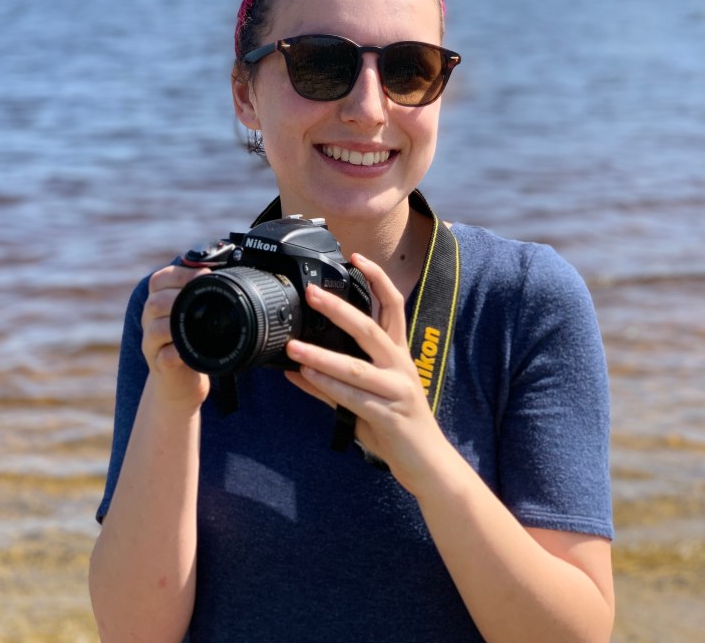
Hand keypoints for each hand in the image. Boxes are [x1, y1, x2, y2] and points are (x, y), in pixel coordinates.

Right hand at [142, 265, 210, 409]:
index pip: (158, 279)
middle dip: (178, 297)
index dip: (180, 274)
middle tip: (202, 297)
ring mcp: (151, 343)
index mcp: (157, 301)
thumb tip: (218, 268)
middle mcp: (149, 320)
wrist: (180, 380)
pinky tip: (187, 351)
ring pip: (156, 328)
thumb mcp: (192, 313)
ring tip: (195, 323)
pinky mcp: (158, 365)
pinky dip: (176, 353)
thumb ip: (197, 292)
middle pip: (154, 302)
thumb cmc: (190, 340)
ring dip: (176, 324)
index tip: (204, 274)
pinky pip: (163, 356)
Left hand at [284, 254, 446, 492]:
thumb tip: (294, 371)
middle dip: (340, 309)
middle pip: (370, 328)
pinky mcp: (390, 416)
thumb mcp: (366, 399)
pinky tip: (306, 376)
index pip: (393, 306)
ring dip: (322, 354)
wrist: (429, 466)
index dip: (377, 279)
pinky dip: (327, 385)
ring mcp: (397, 390)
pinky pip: (354, 398)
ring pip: (356, 366)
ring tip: (294, 345)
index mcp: (398, 355)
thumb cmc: (397, 428)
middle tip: (312, 293)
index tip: (357, 257)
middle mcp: (400, 367)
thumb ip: (332, 384)